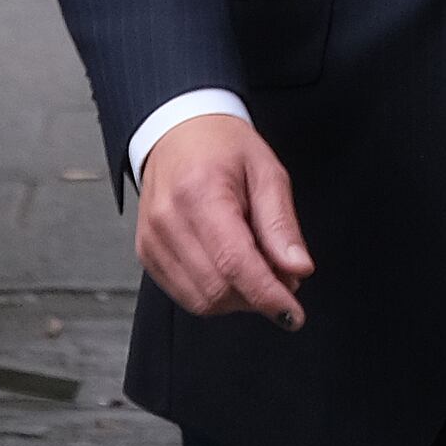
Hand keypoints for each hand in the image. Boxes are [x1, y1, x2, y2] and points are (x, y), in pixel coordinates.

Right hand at [137, 111, 313, 326]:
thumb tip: (298, 270)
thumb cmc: (223, 146)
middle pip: (218, 289)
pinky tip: (231, 269)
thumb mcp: (267, 172)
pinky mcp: (147, 254)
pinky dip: (216, 294)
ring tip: (258, 268)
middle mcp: (168, 221)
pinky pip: (185, 295)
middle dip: (258, 297)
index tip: (294, 314)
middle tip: (283, 277)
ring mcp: (152, 240)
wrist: (177, 131)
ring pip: (201, 300)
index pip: (235, 263)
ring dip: (239, 299)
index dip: (268, 296)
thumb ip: (281, 224)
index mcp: (200, 194)